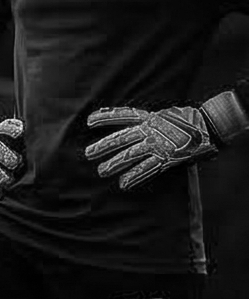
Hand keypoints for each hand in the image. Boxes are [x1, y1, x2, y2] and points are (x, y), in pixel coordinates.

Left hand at [85, 91, 247, 189]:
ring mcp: (158, 144)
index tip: (89, 121)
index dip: (105, 117)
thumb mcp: (165, 115)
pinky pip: (147, 169)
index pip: (123, 115)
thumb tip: (137, 125)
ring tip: (101, 171)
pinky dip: (135, 176)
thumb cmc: (188, 120)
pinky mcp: (167, 158)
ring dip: (114, 164)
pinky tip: (123, 183)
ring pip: (130, 155)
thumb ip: (150, 121)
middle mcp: (150, 130)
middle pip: (121, 138)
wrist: (210, 126)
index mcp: (149, 117)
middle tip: (88, 154)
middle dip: (103, 146)